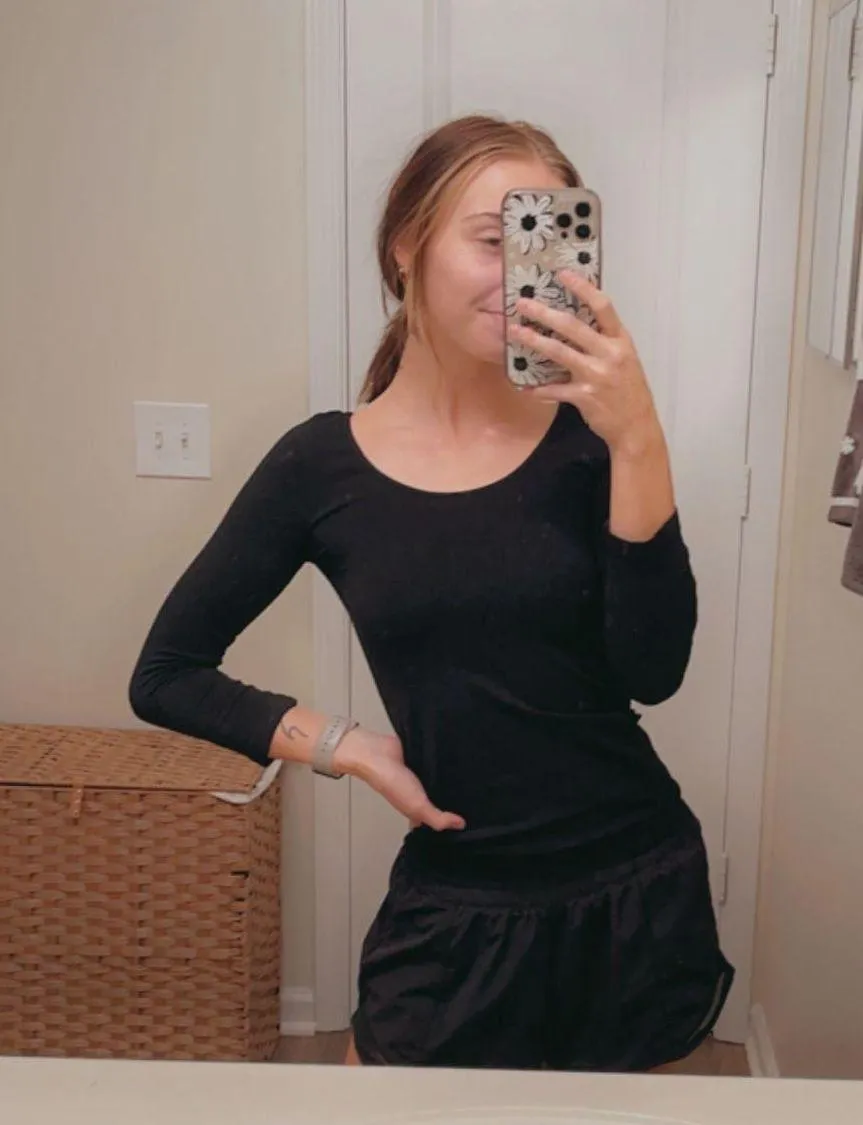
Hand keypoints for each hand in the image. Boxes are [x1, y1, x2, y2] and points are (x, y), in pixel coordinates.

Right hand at [334, 728, 465, 832]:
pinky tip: (459, 759)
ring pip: (441, 781)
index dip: (448, 822)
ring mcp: (420, 776)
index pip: (435, 820)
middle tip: (475, 798)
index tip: (467, 822)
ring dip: (451, 778)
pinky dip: (445, 761)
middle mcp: (419, 793)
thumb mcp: (417, 807)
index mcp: (416, 809)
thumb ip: (438, 819)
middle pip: (441, 799)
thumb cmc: (391, 781)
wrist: (377, 753)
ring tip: (473, 777)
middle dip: (455, 799)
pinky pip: (437, 763)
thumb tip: (460, 825)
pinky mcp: (422, 759)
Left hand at [509, 271, 663, 457]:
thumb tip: (576, 323)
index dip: (582, 288)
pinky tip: (526, 387)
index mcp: (620, 340)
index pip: (602, 306)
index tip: (562, 274)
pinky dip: (539, 389)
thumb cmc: (628, 389)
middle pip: (572, 326)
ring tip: (515, 332)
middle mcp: (609, 354)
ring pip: (559, 352)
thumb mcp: (624, 358)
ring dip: (534, 341)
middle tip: (523, 303)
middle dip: (544, 313)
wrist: (636, 425)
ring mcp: (597, 375)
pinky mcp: (585, 396)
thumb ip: (604, 341)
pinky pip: (555, 389)